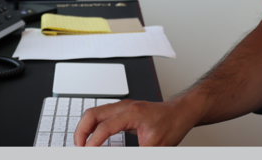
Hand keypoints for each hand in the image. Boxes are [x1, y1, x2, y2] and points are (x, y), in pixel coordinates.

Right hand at [73, 97, 197, 146]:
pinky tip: (93, 138)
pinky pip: (101, 115)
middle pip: (92, 114)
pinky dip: (93, 126)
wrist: (182, 112)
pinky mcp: (123, 111)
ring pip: (95, 113)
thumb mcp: (156, 147)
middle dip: (81, 132)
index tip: (87, 153)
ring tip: (82, 145)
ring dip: (85, 128)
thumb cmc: (173, 124)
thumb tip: (118, 156)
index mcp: (132, 112)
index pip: (104, 127)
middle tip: (78, 148)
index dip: (93, 143)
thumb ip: (136, 154)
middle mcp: (125, 106)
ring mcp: (123, 107)